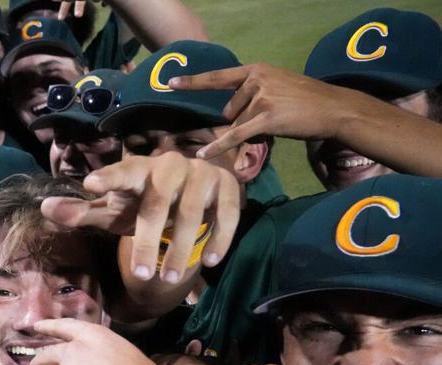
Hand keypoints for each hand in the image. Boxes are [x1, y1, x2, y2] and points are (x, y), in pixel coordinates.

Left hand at [41, 151, 240, 283]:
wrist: (191, 188)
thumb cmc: (142, 201)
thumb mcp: (113, 209)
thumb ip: (82, 211)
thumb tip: (44, 208)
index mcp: (137, 170)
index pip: (120, 173)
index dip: (107, 179)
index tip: (90, 185)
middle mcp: (169, 167)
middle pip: (157, 204)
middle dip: (148, 241)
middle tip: (140, 274)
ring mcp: (201, 174)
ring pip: (192, 212)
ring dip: (181, 248)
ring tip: (169, 279)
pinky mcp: (227, 187)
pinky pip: (227, 214)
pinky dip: (219, 238)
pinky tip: (208, 262)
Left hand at [168, 64, 350, 160]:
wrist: (333, 108)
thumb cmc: (305, 101)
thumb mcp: (276, 85)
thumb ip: (252, 92)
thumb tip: (228, 116)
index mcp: (256, 69)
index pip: (218, 77)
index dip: (193, 82)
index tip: (170, 83)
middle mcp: (256, 80)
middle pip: (228, 110)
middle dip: (242, 120)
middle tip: (272, 116)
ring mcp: (261, 98)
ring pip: (237, 124)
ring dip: (251, 130)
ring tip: (278, 122)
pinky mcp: (266, 117)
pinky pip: (235, 135)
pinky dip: (219, 147)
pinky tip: (202, 156)